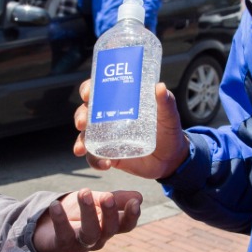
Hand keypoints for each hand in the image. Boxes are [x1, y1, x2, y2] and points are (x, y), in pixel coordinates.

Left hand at [32, 188, 142, 251]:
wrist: (51, 230)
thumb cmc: (80, 215)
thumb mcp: (99, 203)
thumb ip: (117, 199)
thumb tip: (138, 196)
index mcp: (110, 227)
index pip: (126, 224)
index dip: (132, 215)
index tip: (135, 202)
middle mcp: (99, 238)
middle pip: (110, 229)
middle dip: (110, 213)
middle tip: (108, 196)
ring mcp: (81, 243)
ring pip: (90, 233)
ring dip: (88, 213)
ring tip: (84, 192)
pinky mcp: (63, 244)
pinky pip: (63, 233)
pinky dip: (59, 218)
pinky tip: (55, 204)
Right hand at [72, 81, 188, 178]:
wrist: (171, 159)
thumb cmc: (168, 131)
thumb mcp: (169, 116)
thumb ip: (166, 102)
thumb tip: (160, 87)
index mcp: (120, 102)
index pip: (99, 91)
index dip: (88, 89)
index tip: (87, 94)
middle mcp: (109, 118)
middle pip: (86, 112)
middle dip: (79, 116)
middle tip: (82, 122)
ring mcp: (107, 138)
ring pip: (85, 136)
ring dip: (80, 141)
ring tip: (82, 148)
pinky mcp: (109, 155)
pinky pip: (95, 158)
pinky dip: (95, 162)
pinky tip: (105, 164)